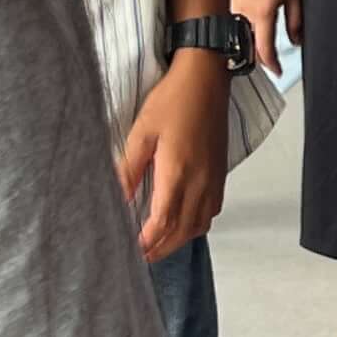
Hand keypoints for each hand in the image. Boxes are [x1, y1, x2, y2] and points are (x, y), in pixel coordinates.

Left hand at [114, 53, 230, 261]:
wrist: (207, 79)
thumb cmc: (173, 100)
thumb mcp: (141, 133)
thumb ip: (128, 170)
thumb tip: (116, 200)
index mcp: (178, 173)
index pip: (162, 224)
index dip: (145, 243)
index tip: (130, 252)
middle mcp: (200, 183)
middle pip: (181, 233)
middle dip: (159, 249)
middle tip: (139, 257)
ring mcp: (214, 180)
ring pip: (198, 226)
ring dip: (177, 241)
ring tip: (156, 244)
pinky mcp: (220, 175)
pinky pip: (210, 213)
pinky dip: (194, 226)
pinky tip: (180, 223)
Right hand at [230, 0, 300, 74]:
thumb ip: (296, 21)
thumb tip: (296, 40)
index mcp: (262, 12)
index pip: (264, 50)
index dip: (272, 65)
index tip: (278, 70)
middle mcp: (244, 9)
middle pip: (249, 44)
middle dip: (260, 55)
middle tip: (272, 60)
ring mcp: (235, 0)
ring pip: (241, 31)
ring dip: (251, 40)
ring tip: (264, 42)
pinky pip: (236, 16)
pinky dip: (245, 24)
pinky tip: (255, 20)